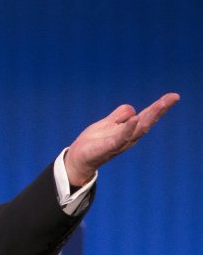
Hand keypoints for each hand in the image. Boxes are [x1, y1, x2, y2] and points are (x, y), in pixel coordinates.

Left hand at [65, 93, 180, 185]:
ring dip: (150, 116)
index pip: (147, 116)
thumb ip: (119, 116)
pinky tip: (134, 119)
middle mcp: (129, 137)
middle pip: (147, 121)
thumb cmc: (94, 142)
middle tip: (174, 97)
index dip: (160, 106)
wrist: (79, 158)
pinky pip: (120, 138)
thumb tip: (131, 109)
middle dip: (160, 109)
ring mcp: (120, 142)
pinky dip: (128, 128)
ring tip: (160, 104)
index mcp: (129, 130)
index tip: (174, 96)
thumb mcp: (108, 124)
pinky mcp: (109, 147)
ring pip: (139, 128)